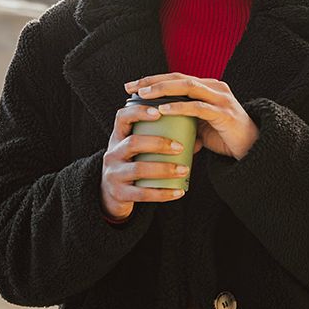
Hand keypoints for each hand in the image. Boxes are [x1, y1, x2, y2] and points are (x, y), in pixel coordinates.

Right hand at [100, 98, 197, 220]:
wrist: (111, 196)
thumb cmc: (132, 166)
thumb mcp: (139, 152)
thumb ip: (162, 142)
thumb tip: (197, 139)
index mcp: (118, 138)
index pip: (122, 117)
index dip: (138, 112)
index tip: (159, 112)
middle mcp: (112, 154)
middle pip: (133, 143)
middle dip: (158, 143)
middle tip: (180, 147)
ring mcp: (114, 174)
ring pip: (138, 169)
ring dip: (164, 169)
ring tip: (184, 169)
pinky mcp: (119, 193)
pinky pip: (142, 194)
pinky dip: (163, 193)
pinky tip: (179, 191)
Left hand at [122, 74, 258, 160]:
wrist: (252, 149)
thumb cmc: (225, 137)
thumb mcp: (201, 125)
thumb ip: (185, 120)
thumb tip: (161, 127)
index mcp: (207, 87)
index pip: (176, 77)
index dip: (153, 79)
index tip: (132, 85)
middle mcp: (214, 87)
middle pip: (179, 78)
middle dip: (153, 81)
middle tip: (131, 87)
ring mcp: (220, 98)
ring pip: (188, 86)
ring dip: (163, 89)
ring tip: (144, 95)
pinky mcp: (223, 113)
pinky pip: (198, 107)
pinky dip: (179, 107)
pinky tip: (164, 109)